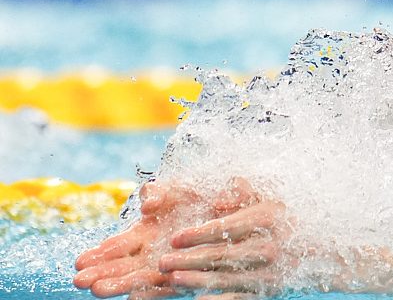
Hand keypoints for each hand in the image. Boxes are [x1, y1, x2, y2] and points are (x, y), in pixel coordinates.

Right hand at [74, 181, 204, 298]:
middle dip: (101, 273)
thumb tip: (148, 206)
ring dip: (120, 284)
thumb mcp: (175, 187)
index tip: (80, 262)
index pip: (117, 245)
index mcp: (145, 230)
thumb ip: (156, 192)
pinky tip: (135, 298)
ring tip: (97, 290)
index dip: (99, 253)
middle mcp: (151, 251)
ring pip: (139, 277)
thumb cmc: (199, 193)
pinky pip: (167, 286)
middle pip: (122, 265)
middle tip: (80, 281)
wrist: (229, 205)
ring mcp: (167, 263)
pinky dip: (152, 293)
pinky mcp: (186, 272)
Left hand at [157, 178, 292, 296]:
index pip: (224, 228)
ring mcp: (266, 271)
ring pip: (225, 277)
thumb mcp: (270, 197)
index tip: (175, 237)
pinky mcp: (265, 290)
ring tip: (173, 279)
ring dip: (196, 280)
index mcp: (265, 220)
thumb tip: (217, 201)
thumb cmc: (286, 219)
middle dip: (188, 259)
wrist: (318, 249)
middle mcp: (266, 247)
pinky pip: (237, 297)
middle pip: (220, 255)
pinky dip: (217, 299)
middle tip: (163, 261)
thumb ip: (242, 192)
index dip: (197, 234)